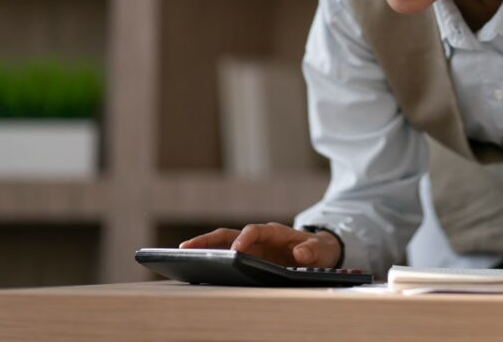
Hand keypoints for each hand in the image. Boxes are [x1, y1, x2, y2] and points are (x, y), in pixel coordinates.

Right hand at [178, 222, 340, 268]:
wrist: (318, 251)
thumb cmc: (318, 249)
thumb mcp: (321, 250)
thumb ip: (313, 251)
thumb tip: (301, 254)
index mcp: (274, 232)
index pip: (255, 231)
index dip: (244, 239)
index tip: (235, 252)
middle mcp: (258, 237)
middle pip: (229, 235)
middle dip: (208, 240)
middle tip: (186, 248)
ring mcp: (250, 248)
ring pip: (222, 245)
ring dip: (203, 249)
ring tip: (181, 256)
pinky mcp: (246, 258)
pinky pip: (225, 257)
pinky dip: (210, 260)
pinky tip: (195, 270)